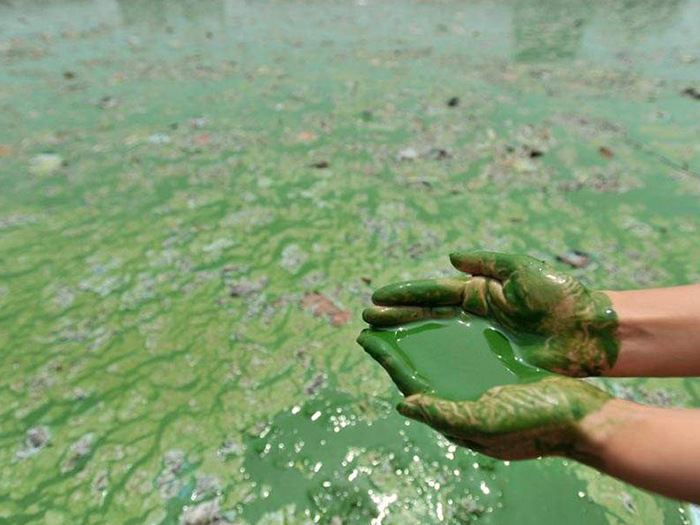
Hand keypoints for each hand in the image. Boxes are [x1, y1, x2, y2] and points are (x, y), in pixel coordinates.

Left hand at [357, 329, 612, 460]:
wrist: (584, 418)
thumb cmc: (535, 422)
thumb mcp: (484, 423)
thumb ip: (443, 415)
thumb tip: (404, 403)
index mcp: (455, 411)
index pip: (410, 381)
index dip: (387, 359)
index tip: (364, 338)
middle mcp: (462, 395)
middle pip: (421, 364)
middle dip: (397, 342)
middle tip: (373, 320)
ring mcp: (480, 381)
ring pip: (440, 352)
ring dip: (419, 332)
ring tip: (398, 315)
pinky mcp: (499, 368)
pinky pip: (465, 347)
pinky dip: (448, 332)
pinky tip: (439, 320)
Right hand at [363, 251, 618, 375]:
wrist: (589, 331)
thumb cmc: (559, 296)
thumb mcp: (522, 271)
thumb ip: (486, 263)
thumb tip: (450, 259)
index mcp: (478, 290)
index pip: (433, 291)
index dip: (404, 294)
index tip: (377, 298)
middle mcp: (474, 312)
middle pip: (426, 313)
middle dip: (397, 316)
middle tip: (368, 319)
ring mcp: (480, 336)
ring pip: (435, 335)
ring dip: (407, 336)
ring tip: (379, 339)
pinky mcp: (491, 358)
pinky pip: (455, 358)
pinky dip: (431, 359)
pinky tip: (412, 363)